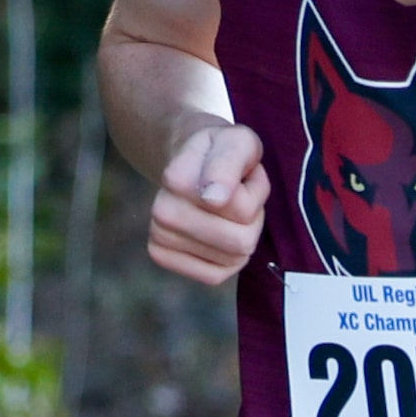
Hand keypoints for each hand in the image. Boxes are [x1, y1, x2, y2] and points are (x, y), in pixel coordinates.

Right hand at [149, 119, 269, 284]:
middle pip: (239, 241)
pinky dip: (227, 259)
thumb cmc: (222, 152)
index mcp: (177, 180)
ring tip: (230, 210)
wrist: (191, 161)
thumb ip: (229, 163)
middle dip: (252, 218)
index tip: (244, 174)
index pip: (242, 208)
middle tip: (240, 195)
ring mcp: (159, 237)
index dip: (256, 189)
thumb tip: (214, 199)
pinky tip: (219, 234)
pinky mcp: (163, 258)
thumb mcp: (238, 141)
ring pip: (230, 259)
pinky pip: (213, 275)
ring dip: (242, 235)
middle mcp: (162, 211)